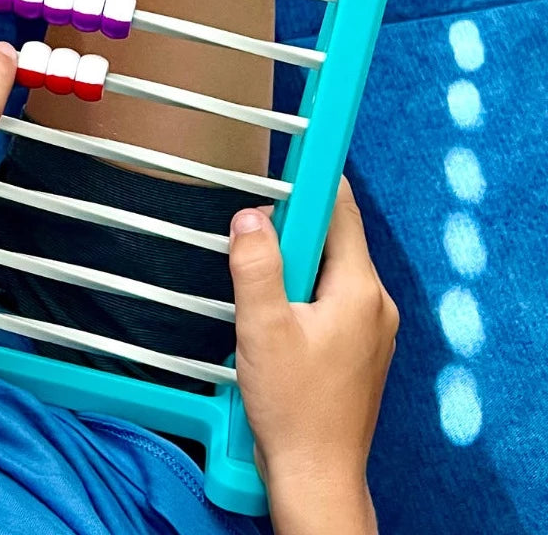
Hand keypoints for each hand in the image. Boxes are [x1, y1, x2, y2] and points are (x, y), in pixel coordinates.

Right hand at [229, 178, 397, 534]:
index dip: (316, 178)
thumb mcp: (263, 327)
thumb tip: (251, 216)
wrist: (316, 475)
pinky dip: (300, 287)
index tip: (294, 150)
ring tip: (253, 266)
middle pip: (334, 238)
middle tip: (251, 219)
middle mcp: (374, 303)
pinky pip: (330, 296)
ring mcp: (370, 327)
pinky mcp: (357, 347)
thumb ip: (256, 265)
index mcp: (359, 290)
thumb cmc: (293, 407)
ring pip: (329, 268)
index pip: (342, 212)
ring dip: (293, 259)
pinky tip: (270, 305)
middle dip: (292, 224)